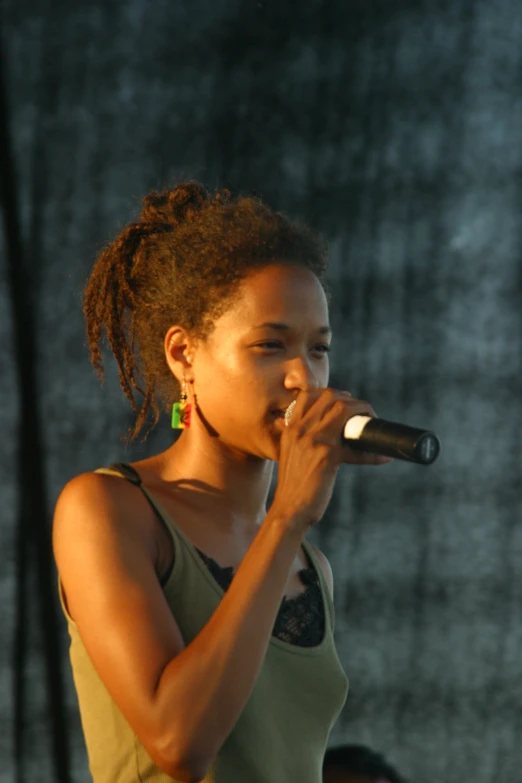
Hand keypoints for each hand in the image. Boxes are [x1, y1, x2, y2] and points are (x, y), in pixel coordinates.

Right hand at [271, 389, 389, 530]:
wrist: (289, 510)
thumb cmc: (294, 486)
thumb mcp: (292, 455)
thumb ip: (304, 440)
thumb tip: (333, 434)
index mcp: (290, 428)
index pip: (309, 394)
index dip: (332, 394)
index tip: (346, 402)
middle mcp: (299, 429)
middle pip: (330, 396)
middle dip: (352, 401)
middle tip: (364, 414)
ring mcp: (313, 440)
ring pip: (343, 409)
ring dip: (364, 413)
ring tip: (372, 425)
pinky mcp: (327, 455)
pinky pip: (356, 446)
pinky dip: (373, 452)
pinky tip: (382, 457)